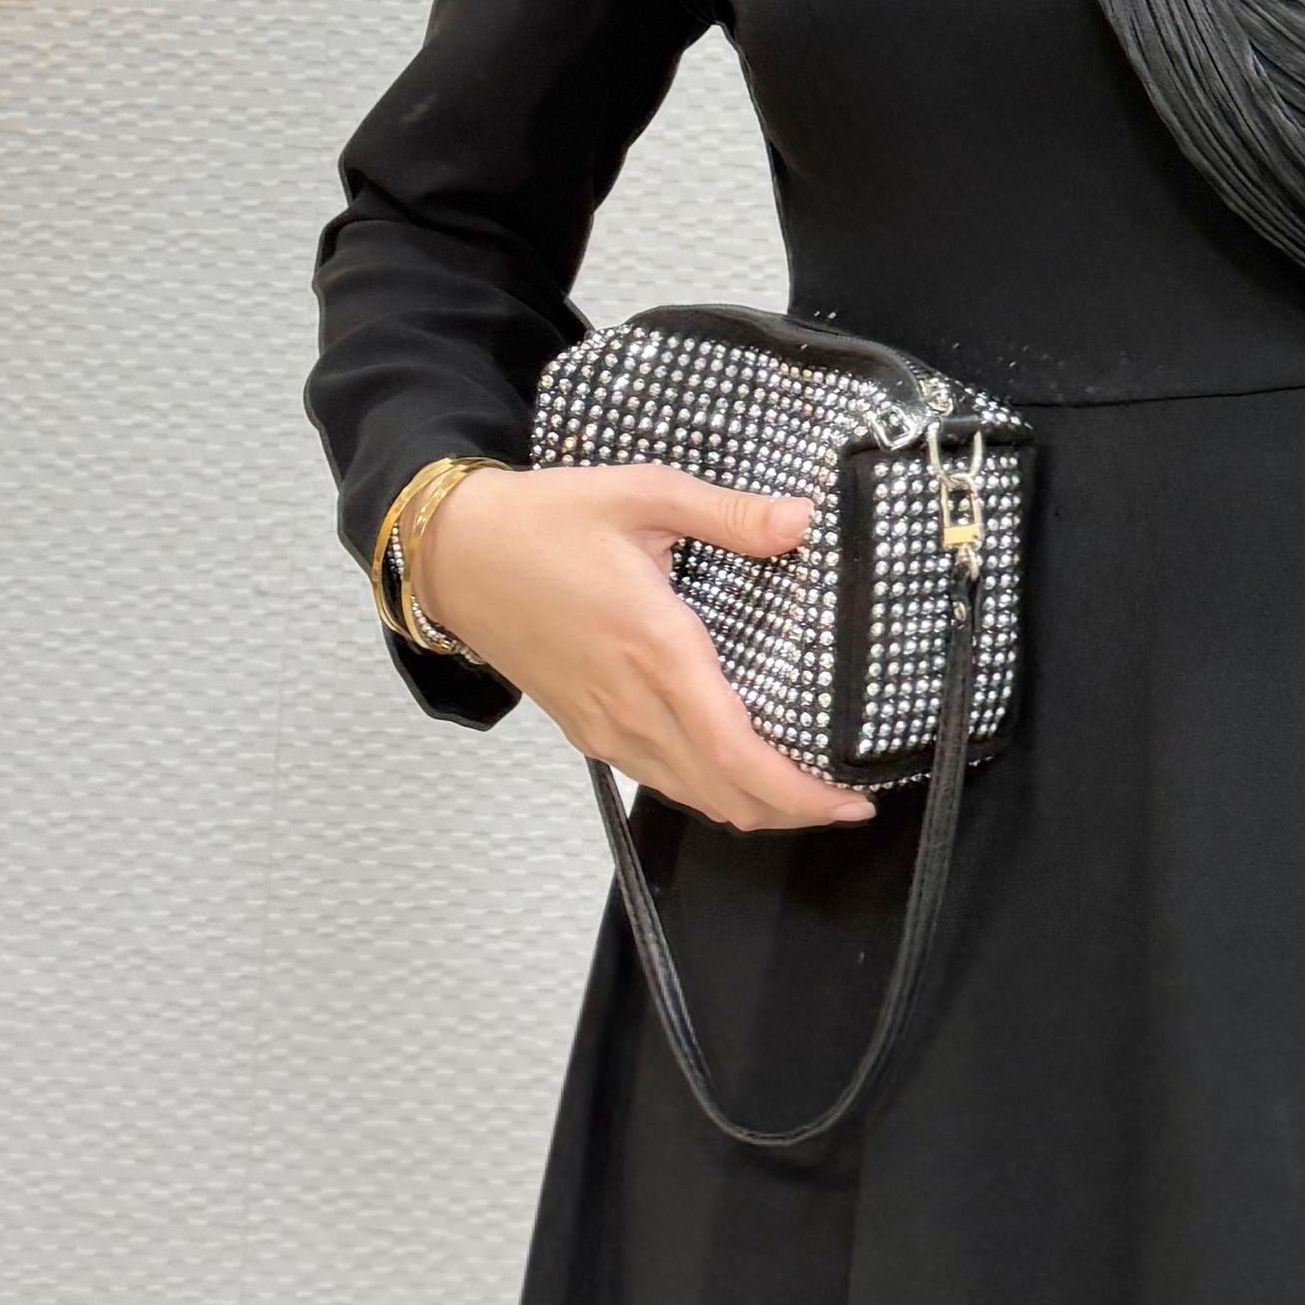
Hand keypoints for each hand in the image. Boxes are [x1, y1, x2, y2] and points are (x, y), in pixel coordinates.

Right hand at [417, 461, 871, 831]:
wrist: (455, 555)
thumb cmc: (542, 522)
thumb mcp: (642, 493)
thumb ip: (727, 513)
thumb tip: (799, 520)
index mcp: (655, 650)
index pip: (736, 755)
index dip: (798, 793)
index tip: (850, 800)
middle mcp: (631, 704)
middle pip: (724, 795)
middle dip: (792, 811)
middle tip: (846, 802)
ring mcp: (605, 726)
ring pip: (691, 796)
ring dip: (752, 806)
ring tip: (803, 791)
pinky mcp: (587, 730)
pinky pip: (659, 778)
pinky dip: (708, 789)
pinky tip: (734, 767)